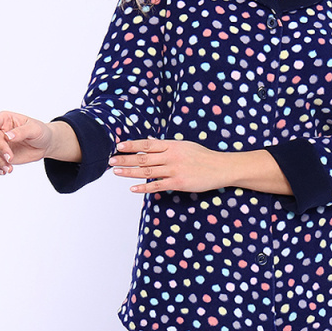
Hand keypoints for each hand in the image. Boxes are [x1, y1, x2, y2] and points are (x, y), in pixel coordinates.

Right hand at [0, 111, 54, 174]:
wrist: (45, 144)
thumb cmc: (40, 132)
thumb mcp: (35, 129)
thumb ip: (22, 132)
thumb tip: (8, 136)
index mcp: (5, 120)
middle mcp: (0, 131)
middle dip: (1, 151)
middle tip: (10, 159)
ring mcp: (1, 144)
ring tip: (9, 169)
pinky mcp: (3, 155)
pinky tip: (3, 172)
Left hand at [109, 137, 232, 193]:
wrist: (221, 167)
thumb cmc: (203, 157)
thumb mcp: (185, 146)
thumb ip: (166, 145)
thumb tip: (150, 142)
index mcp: (171, 145)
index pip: (147, 145)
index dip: (131, 145)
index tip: (118, 146)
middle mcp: (171, 156)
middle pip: (143, 158)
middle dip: (125, 159)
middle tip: (111, 160)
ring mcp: (174, 170)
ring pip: (147, 171)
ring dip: (130, 172)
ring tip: (117, 172)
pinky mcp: (178, 183)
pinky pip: (158, 186)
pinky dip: (144, 187)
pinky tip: (133, 188)